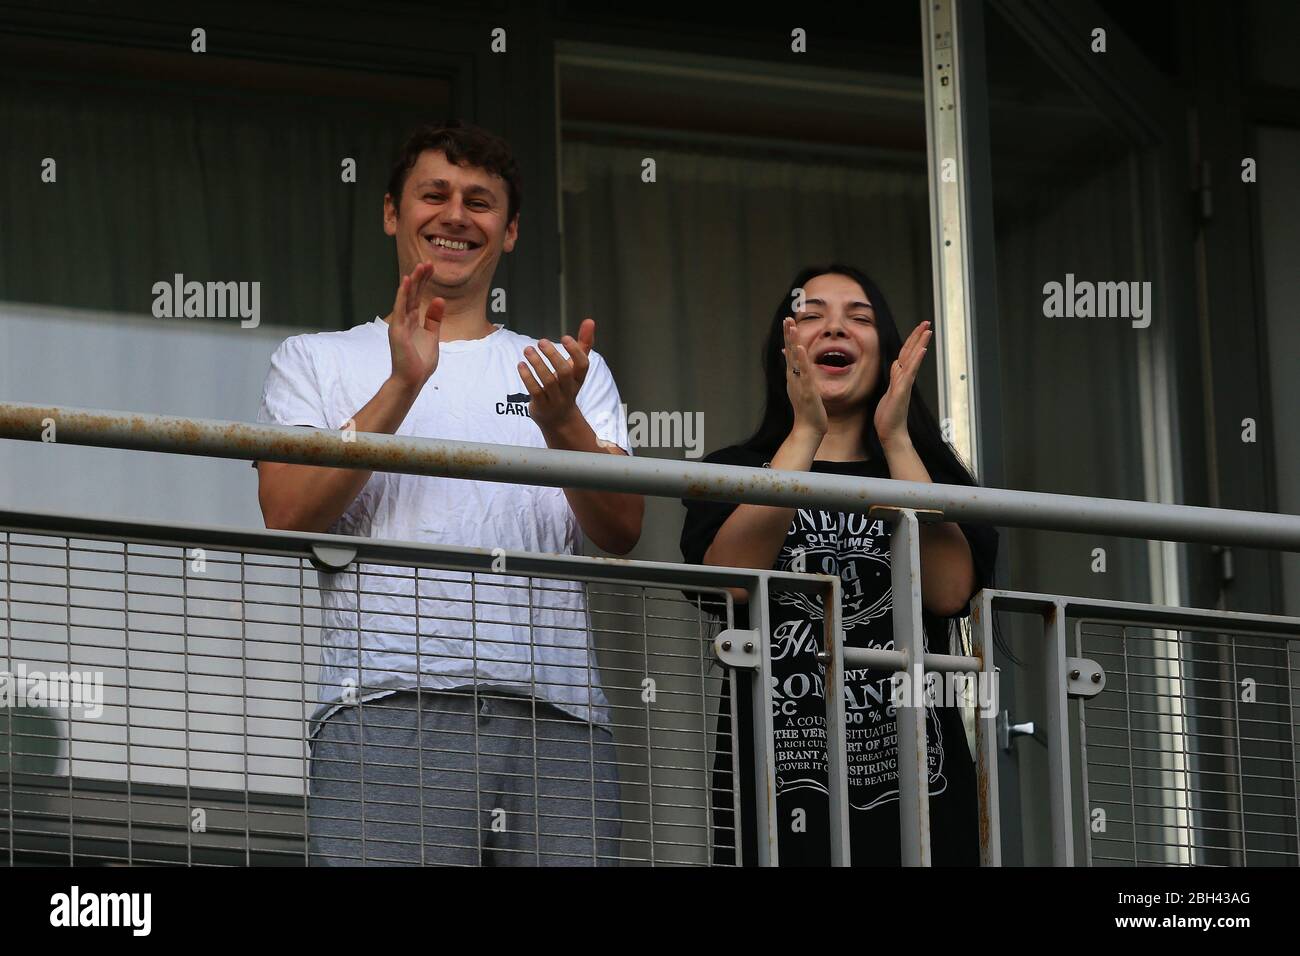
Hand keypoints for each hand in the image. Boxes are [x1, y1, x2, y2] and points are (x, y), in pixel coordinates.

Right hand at [388, 263, 443, 391]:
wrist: (412, 379)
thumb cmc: (420, 362)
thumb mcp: (432, 336)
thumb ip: (434, 319)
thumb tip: (439, 300)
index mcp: (413, 321)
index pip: (419, 296)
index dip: (425, 282)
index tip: (432, 268)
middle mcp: (405, 319)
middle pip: (413, 293)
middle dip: (421, 278)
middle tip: (428, 262)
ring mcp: (400, 323)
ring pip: (406, 297)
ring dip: (413, 281)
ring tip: (419, 267)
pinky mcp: (398, 330)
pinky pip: (400, 308)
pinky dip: (403, 294)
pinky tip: (406, 282)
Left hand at [518, 318, 595, 432]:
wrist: (559, 420)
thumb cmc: (567, 387)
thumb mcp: (576, 368)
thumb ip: (583, 344)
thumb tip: (590, 321)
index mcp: (579, 378)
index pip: (582, 365)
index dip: (575, 351)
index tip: (565, 337)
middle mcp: (569, 389)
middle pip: (565, 372)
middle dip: (553, 356)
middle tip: (541, 341)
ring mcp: (555, 398)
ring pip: (548, 381)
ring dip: (537, 364)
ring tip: (528, 350)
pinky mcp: (541, 405)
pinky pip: (535, 391)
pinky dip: (527, 377)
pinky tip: (521, 364)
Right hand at [781, 317, 827, 437]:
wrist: (808, 428)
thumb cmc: (806, 408)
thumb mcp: (800, 387)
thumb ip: (797, 373)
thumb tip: (792, 361)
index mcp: (793, 375)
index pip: (790, 352)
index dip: (788, 336)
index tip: (788, 320)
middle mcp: (793, 377)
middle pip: (790, 352)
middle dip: (788, 334)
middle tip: (787, 318)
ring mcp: (799, 383)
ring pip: (795, 359)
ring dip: (793, 342)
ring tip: (792, 327)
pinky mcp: (807, 391)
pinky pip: (804, 373)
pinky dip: (801, 360)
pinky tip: (800, 349)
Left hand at [873, 320, 931, 448]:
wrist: (890, 433)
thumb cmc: (889, 415)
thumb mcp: (889, 390)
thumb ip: (895, 376)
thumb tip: (897, 363)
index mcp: (900, 377)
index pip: (907, 354)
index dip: (912, 340)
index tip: (920, 328)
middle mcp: (904, 378)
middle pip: (912, 353)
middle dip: (919, 336)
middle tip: (927, 322)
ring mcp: (904, 384)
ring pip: (912, 360)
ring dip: (920, 344)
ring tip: (927, 330)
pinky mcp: (902, 391)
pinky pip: (909, 373)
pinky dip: (915, 361)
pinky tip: (921, 350)